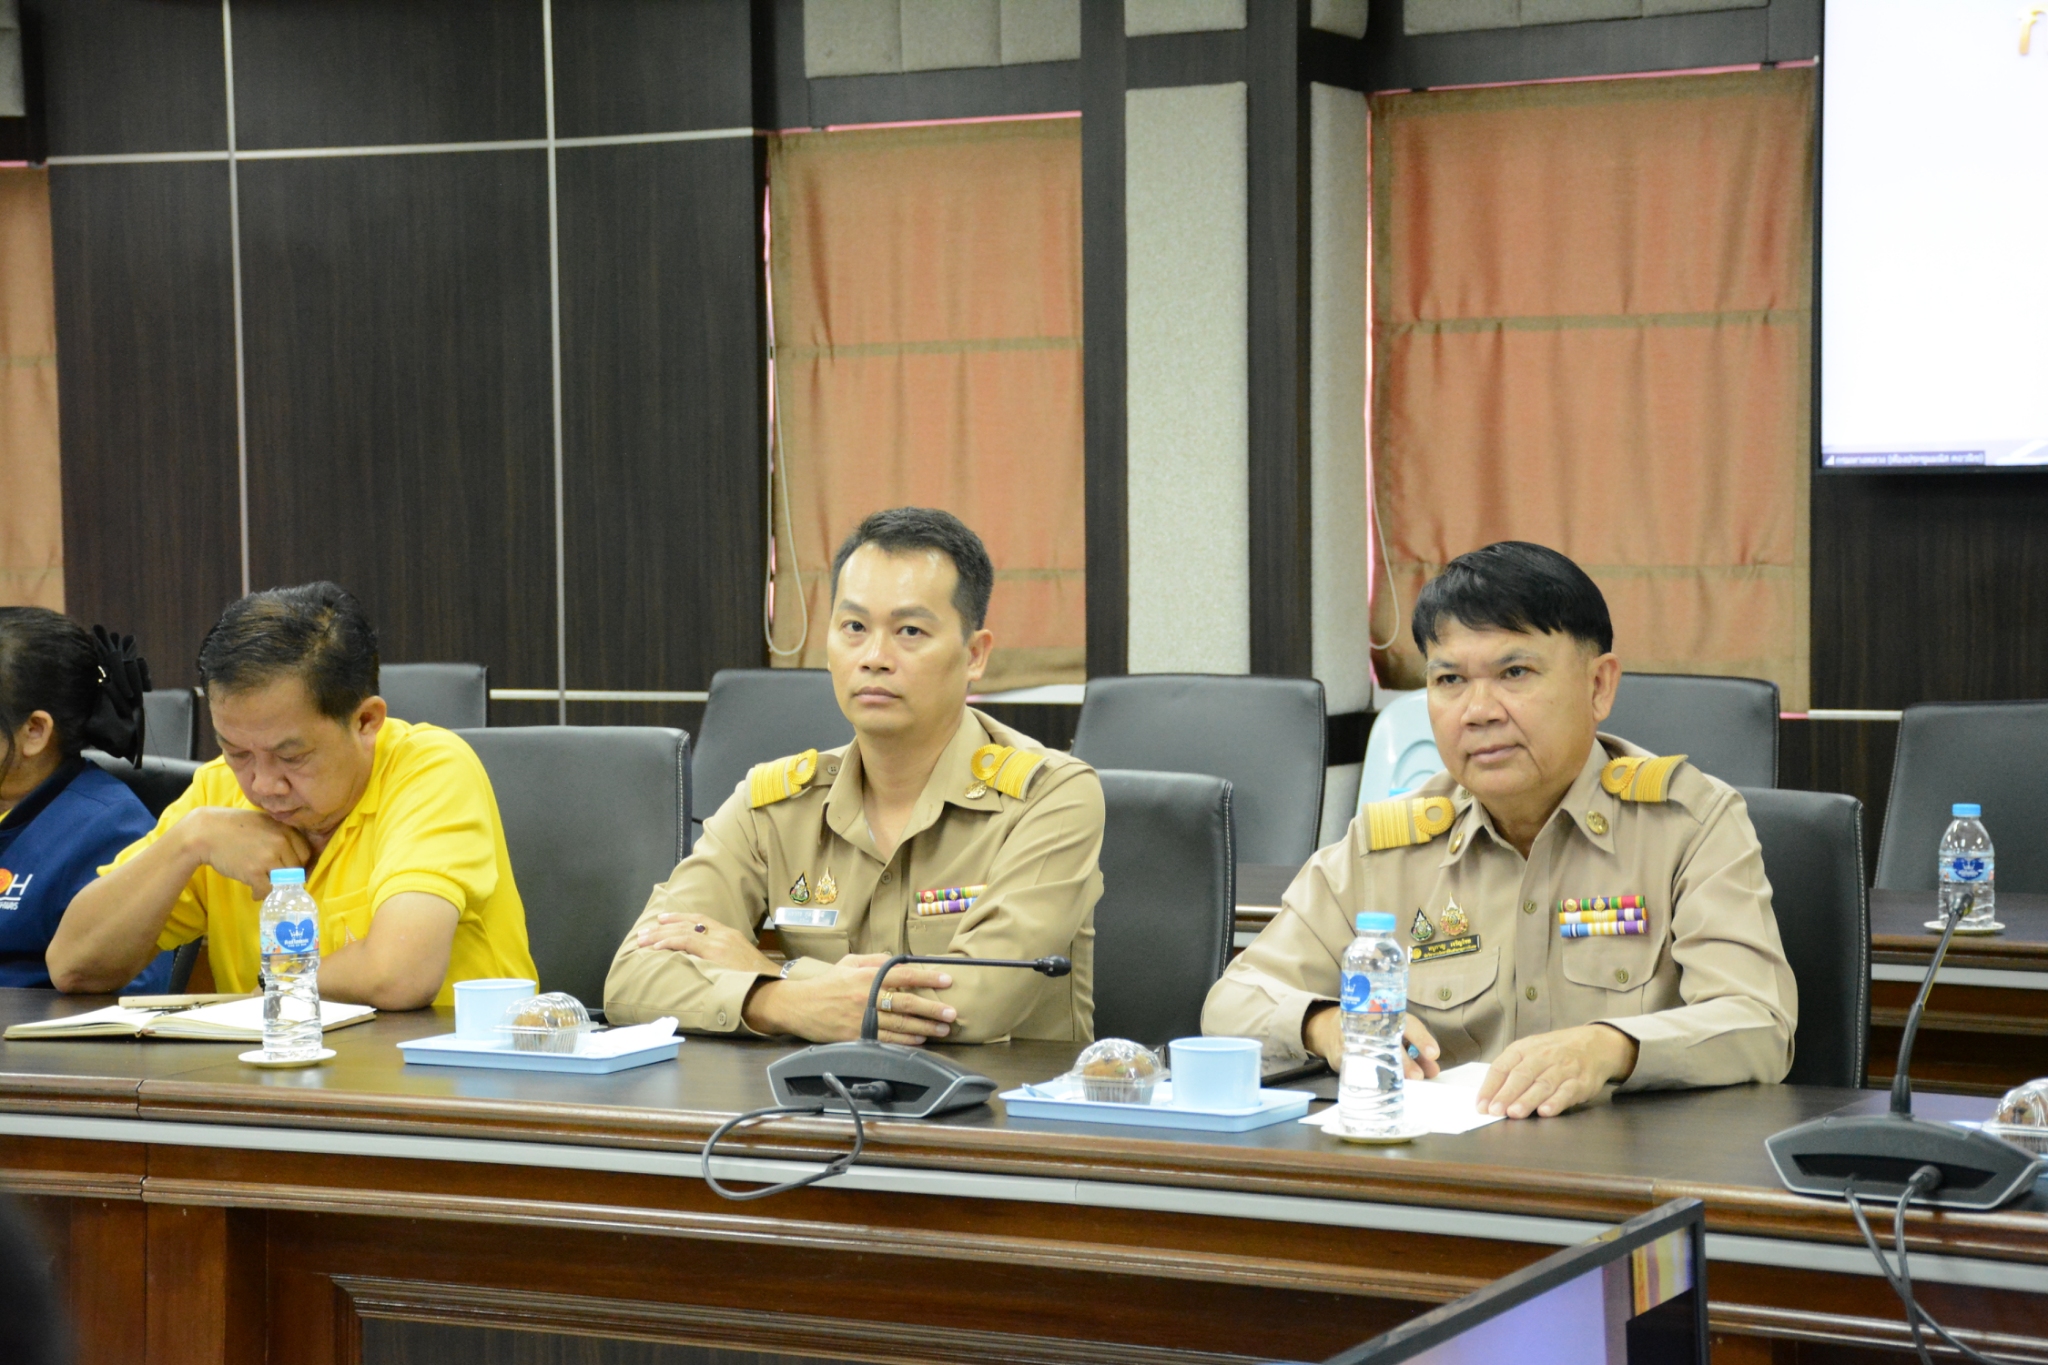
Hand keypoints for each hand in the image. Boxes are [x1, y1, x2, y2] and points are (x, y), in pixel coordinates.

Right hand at [176, 808, 310, 895]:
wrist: (206, 831)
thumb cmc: (234, 827)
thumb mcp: (264, 822)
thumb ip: (280, 835)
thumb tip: (294, 856)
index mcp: (285, 830)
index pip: (305, 854)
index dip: (299, 865)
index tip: (290, 872)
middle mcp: (281, 842)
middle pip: (296, 869)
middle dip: (288, 878)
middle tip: (277, 883)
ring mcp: (268, 857)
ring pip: (284, 881)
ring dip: (275, 888)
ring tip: (265, 888)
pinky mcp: (254, 871)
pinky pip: (268, 890)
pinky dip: (262, 895)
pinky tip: (254, 892)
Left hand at [637, 913, 779, 975]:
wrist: (773, 987)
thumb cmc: (761, 982)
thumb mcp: (742, 964)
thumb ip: (726, 961)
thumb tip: (710, 968)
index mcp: (730, 935)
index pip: (701, 919)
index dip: (680, 918)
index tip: (664, 920)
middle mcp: (724, 934)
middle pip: (688, 923)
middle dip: (664, 926)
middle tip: (645, 931)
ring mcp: (719, 942)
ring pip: (683, 931)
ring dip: (660, 935)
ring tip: (643, 939)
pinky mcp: (715, 952)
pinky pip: (686, 942)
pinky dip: (669, 943)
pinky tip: (656, 948)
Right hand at [744, 953, 957, 1044]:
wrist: (800, 1007)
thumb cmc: (828, 983)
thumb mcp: (850, 963)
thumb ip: (876, 961)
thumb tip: (901, 961)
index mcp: (867, 976)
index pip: (904, 975)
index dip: (928, 978)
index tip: (947, 980)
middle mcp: (866, 997)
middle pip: (906, 1003)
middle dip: (932, 1009)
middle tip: (951, 1012)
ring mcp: (862, 1019)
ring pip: (899, 1025)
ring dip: (924, 1028)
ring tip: (942, 1029)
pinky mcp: (857, 1037)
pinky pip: (886, 1041)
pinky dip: (905, 1041)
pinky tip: (919, 1040)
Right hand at [1303, 1006, 1439, 1078]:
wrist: (1331, 1028)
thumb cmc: (1372, 1031)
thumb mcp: (1392, 1033)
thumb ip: (1413, 1050)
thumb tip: (1433, 1070)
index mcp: (1387, 1014)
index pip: (1408, 1024)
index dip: (1421, 1038)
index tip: (1434, 1054)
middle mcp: (1370, 1021)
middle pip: (1390, 1040)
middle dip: (1405, 1060)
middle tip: (1418, 1076)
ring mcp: (1353, 1036)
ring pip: (1373, 1054)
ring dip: (1387, 1070)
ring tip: (1400, 1083)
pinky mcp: (1340, 1052)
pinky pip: (1354, 1064)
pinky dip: (1367, 1075)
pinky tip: (1378, 1085)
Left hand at [1477, 1024, 1639, 1118]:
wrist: (1593, 1045)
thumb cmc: (1552, 1053)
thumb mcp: (1529, 1053)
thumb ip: (1510, 1073)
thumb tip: (1488, 1098)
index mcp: (1524, 1049)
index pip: (1502, 1067)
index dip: (1490, 1087)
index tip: (1481, 1106)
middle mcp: (1543, 1056)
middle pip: (1521, 1076)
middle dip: (1506, 1094)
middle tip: (1495, 1111)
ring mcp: (1563, 1068)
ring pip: (1542, 1084)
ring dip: (1527, 1100)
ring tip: (1514, 1113)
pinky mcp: (1581, 1081)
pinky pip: (1567, 1091)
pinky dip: (1556, 1102)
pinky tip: (1545, 1111)